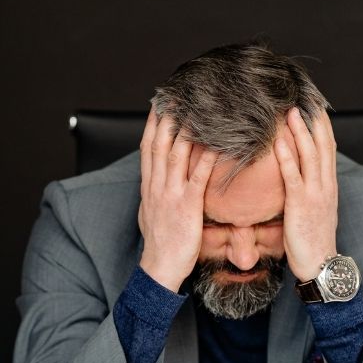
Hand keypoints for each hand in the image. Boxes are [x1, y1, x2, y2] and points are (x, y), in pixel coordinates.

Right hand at [138, 108, 217, 291]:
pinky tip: (215, 145)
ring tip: (194, 110)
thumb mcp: (151, 212)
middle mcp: (157, 186)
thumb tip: (156, 179)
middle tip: (176, 95)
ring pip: (176, 155)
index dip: (151, 124)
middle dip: (166, 118)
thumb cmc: (160, 243)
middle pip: (159, 144)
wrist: (160, 266)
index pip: (147, 148)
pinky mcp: (187, 206)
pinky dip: (206, 159)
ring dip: (185, 130)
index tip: (157, 105)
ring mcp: (171, 195)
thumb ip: (155, 192)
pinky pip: (198, 178)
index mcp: (149, 187)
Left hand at [274, 107, 338, 281]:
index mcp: (330, 186)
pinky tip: (278, 141)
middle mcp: (326, 186)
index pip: (329, 149)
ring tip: (291, 112)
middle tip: (304, 99)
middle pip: (323, 145)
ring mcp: (315, 194)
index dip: (323, 127)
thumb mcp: (316, 211)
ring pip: (310, 155)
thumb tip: (300, 178)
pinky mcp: (300, 204)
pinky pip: (293, 175)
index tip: (316, 108)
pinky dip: (286, 156)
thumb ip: (311, 192)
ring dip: (300, 131)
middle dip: (314, 121)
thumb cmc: (314, 241)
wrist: (321, 264)